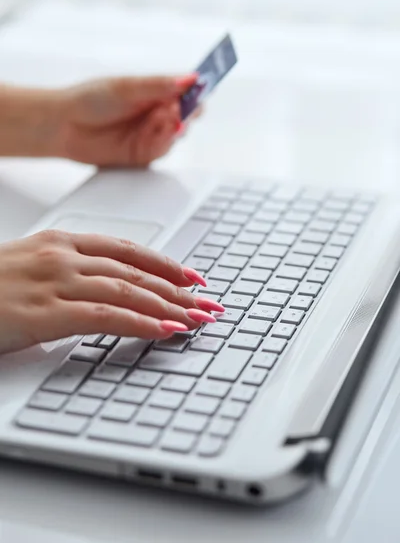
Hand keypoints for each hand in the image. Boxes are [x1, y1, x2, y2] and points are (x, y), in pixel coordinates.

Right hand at [0, 230, 223, 354]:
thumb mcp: (30, 266)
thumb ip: (68, 272)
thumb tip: (105, 289)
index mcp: (60, 242)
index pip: (128, 249)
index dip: (165, 263)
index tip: (191, 277)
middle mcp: (63, 256)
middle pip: (136, 270)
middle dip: (178, 289)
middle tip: (208, 303)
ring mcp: (55, 281)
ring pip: (128, 291)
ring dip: (169, 307)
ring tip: (197, 320)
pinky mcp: (45, 311)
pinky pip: (105, 316)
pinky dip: (140, 323)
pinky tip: (164, 331)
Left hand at [54, 74, 200, 165]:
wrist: (64, 127)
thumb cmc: (89, 100)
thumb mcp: (126, 87)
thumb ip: (158, 86)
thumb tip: (188, 80)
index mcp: (155, 91)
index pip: (185, 91)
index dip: (197, 90)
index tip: (202, 89)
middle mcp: (156, 112)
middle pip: (187, 114)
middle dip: (188, 112)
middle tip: (183, 109)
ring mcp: (151, 133)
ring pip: (177, 134)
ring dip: (174, 127)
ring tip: (165, 119)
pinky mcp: (143, 153)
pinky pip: (162, 149)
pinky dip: (163, 141)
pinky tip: (156, 132)